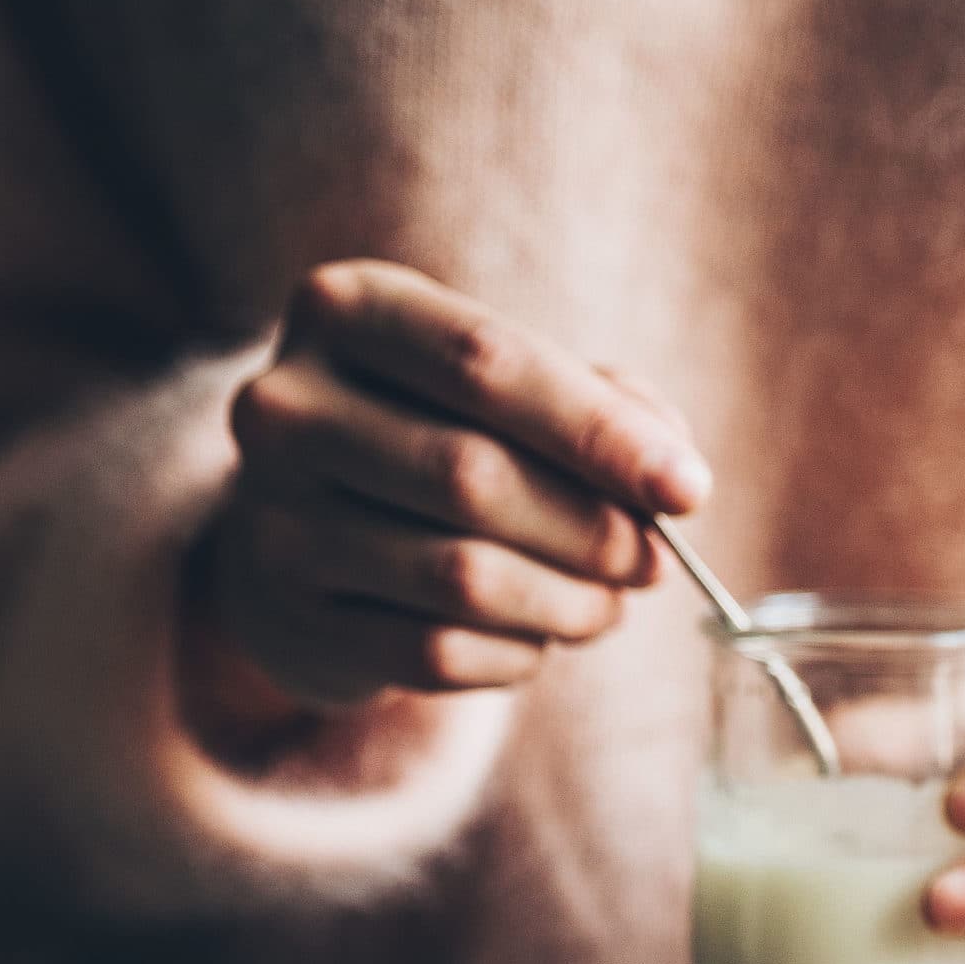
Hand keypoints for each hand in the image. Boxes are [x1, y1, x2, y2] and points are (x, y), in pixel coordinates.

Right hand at [204, 261, 708, 709]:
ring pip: (462, 578)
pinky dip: (516, 654)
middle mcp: (288, 406)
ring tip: (607, 604)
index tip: (689, 490)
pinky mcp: (294, 619)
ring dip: (567, 604)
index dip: (601, 433)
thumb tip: (673, 479)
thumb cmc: (431, 440)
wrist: (298, 539)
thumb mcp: (502, 390)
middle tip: (651, 561)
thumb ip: (599, 406)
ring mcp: (275, 518)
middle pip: (476, 476)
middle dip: (593, 530)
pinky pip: (437, 654)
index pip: (488, 365)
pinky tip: (536, 637)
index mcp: (348, 309)